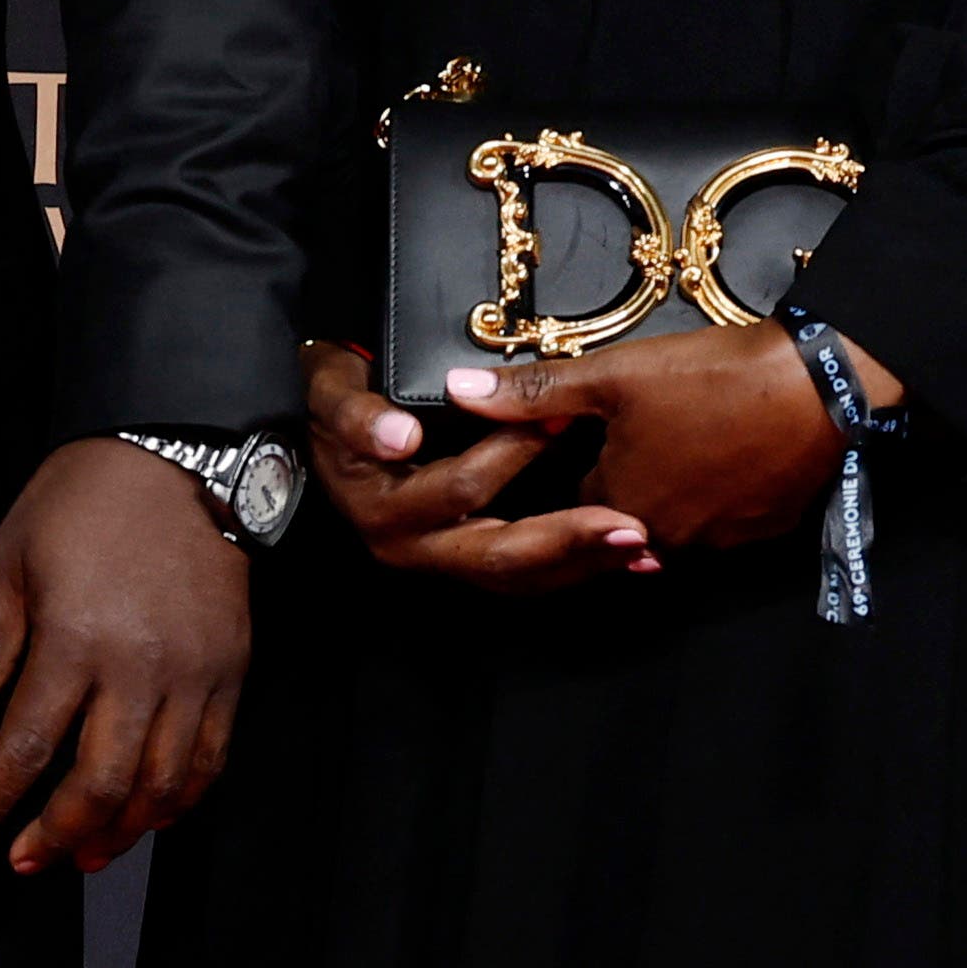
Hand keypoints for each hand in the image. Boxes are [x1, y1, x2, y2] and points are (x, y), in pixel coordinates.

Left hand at [0, 437, 248, 873]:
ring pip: (161, 785)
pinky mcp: (231, 673)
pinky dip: (180, 800)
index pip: (28, 744)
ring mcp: (194, 676)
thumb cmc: (82, 499)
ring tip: (83, 854)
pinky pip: (210, 760)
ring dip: (120, 832)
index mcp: (75, 640)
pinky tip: (149, 817)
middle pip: (99, 783)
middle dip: (56, 833)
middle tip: (25, 860)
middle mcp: (140, 670)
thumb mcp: (12, 555)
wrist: (178, 456)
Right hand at [300, 338, 653, 592]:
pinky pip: (530, 576)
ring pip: (522, 576)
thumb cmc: (336, 401)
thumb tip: (401, 437)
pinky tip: (628, 556)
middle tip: (631, 525)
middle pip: (501, 554)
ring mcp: (442, 560)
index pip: (459, 488)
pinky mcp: (468, 562)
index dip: (510, 455)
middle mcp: (413, 547)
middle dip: (570, 539)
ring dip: (585, 562)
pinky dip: (580, 566)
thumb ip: (355, 413)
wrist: (323, 433)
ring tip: (643, 544)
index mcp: (384, 508)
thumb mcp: (330, 391)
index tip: (562, 418)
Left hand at [436, 322, 857, 553]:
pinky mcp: (769, 529)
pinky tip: (723, 451)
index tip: (592, 434)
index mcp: (623, 503)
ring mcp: (727, 539)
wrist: (820, 382)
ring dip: (673, 489)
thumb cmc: (711, 378)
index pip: (576, 501)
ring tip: (684, 435)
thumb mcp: (611, 375)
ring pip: (678, 520)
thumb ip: (533, 391)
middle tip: (646, 428)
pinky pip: (727, 521)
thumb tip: (459, 390)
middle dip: (626, 479)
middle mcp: (673, 537)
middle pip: (627, 515)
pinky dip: (719, 493)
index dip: (579, 463)